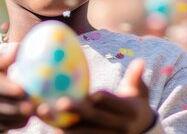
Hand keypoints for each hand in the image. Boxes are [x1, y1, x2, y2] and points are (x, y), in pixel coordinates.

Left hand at [37, 59, 154, 133]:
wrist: (141, 133)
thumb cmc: (135, 104)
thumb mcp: (139, 92)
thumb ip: (136, 77)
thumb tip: (140, 60)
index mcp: (129, 112)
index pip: (117, 105)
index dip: (106, 100)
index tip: (93, 94)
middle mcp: (118, 127)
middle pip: (96, 120)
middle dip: (78, 112)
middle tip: (61, 102)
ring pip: (84, 132)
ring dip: (64, 125)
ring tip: (45, 115)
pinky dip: (64, 132)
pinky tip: (46, 124)